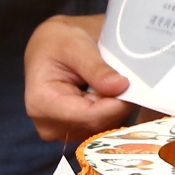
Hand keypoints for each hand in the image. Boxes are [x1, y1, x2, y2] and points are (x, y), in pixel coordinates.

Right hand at [24, 14, 131, 141]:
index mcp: (41, 104)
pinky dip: (111, 110)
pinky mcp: (73, 131)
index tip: (133, 86)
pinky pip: (102, 126)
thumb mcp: (76, 46)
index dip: (117, 105)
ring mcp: (61, 131)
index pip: (90, 116)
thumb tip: (120, 86)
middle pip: (98, 124)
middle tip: (123, 77)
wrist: (50, 47)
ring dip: (114, 106)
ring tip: (109, 81)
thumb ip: (96, 68)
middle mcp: (48, 125)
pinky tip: (105, 91)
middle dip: (117, 103)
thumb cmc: (58, 43)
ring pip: (103, 127)